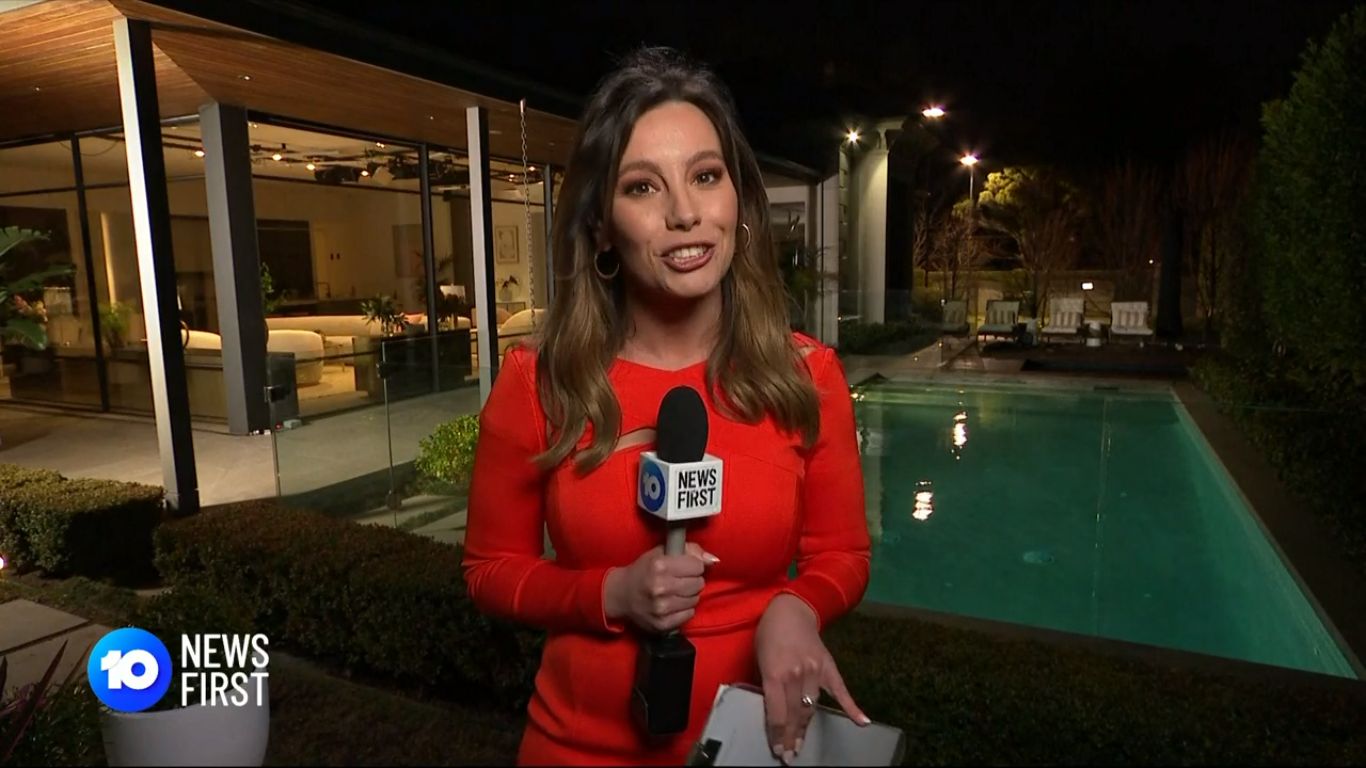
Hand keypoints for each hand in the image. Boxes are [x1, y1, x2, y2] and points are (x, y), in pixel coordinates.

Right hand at [604, 543, 717, 632]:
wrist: (621, 595)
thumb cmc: (644, 570)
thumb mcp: (661, 552)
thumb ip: (690, 550)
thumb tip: (713, 560)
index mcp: (660, 566)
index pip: (698, 566)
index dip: (692, 565)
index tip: (684, 567)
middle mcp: (660, 587)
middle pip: (699, 583)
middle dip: (692, 580)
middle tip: (680, 580)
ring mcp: (661, 608)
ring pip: (695, 600)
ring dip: (689, 595)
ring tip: (675, 591)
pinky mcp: (663, 624)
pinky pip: (689, 614)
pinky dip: (684, 609)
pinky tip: (673, 603)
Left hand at [755, 594, 869, 763]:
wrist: (792, 610)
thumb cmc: (769, 635)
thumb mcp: (760, 659)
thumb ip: (767, 684)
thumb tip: (772, 711)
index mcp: (775, 673)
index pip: (777, 712)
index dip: (778, 734)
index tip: (778, 750)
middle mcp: (796, 674)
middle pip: (794, 714)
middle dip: (790, 737)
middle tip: (788, 757)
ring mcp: (815, 671)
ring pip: (811, 707)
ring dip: (805, 729)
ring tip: (801, 747)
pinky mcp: (829, 667)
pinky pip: (841, 690)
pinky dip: (852, 707)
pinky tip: (862, 722)